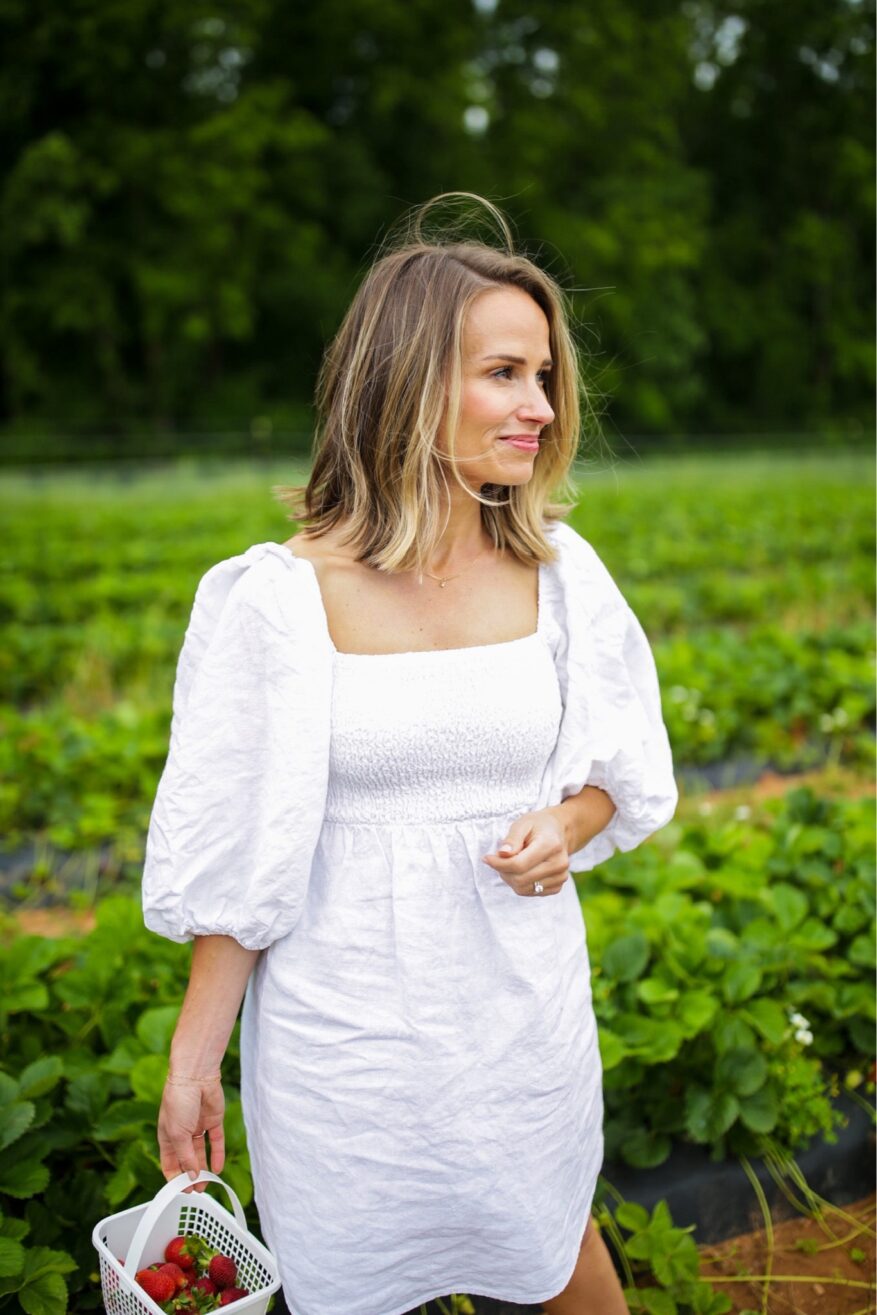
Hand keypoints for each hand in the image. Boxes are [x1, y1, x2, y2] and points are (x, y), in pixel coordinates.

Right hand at [157, 1076, 225, 1192]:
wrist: (195, 1076)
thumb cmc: (178, 1101)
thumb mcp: (177, 1133)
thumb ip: (185, 1156)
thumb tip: (192, 1175)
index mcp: (166, 1136)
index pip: (169, 1162)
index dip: (174, 1177)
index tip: (181, 1190)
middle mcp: (182, 1132)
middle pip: (186, 1159)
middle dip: (191, 1176)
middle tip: (197, 1191)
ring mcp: (198, 1126)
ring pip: (201, 1153)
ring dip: (204, 1169)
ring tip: (207, 1185)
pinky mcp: (213, 1120)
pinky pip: (216, 1142)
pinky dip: (217, 1155)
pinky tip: (218, 1169)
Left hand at [481, 809, 570, 896]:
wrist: (557, 832)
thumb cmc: (537, 826)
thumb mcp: (522, 823)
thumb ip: (512, 839)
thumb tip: (502, 854)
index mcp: (551, 845)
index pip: (519, 864)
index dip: (499, 864)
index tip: (487, 858)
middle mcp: (559, 863)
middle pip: (520, 879)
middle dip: (503, 871)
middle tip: (498, 860)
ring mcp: (560, 877)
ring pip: (524, 889)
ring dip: (510, 879)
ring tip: (510, 864)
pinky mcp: (557, 887)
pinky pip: (531, 892)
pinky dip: (520, 884)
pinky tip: (521, 870)